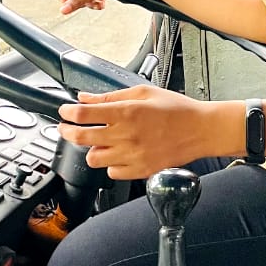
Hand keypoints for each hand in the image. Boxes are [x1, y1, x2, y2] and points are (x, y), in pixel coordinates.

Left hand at [58, 86, 238, 178]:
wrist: (201, 130)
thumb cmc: (176, 109)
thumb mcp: (143, 93)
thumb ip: (111, 97)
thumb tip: (85, 97)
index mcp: (127, 113)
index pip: (84, 114)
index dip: (67, 113)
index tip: (64, 111)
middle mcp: (127, 136)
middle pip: (82, 138)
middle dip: (67, 132)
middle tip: (66, 128)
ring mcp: (133, 156)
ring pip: (94, 159)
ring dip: (92, 149)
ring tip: (101, 142)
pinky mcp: (140, 171)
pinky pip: (112, 173)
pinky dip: (111, 164)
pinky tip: (119, 154)